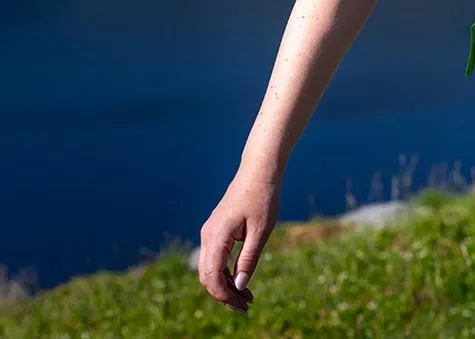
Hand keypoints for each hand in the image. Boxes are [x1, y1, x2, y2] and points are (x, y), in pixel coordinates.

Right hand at [197, 167, 280, 312]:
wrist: (259, 170)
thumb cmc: (263, 197)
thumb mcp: (261, 230)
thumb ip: (249, 258)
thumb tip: (241, 286)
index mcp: (216, 236)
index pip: (212, 277)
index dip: (225, 296)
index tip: (243, 307)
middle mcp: (208, 236)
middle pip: (207, 276)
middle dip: (225, 294)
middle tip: (247, 307)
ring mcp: (210, 233)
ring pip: (210, 269)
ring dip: (226, 285)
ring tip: (247, 298)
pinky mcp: (217, 231)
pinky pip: (215, 258)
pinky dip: (226, 272)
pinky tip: (242, 280)